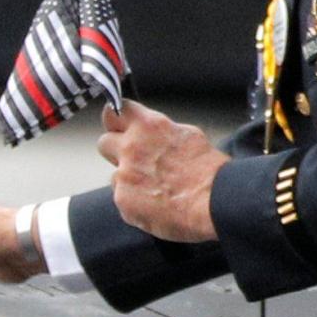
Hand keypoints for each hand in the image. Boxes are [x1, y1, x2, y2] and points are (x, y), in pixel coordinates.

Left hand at [101, 104, 228, 243]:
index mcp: (148, 127)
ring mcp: (123, 175)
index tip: (116, 125)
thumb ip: (159, 133)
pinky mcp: (123, 200)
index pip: (115, 111)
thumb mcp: (187, 135)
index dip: (115, 119)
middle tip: (134, 160)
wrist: (212, 202)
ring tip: (155, 189)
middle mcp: (130, 148)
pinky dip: (135, 202)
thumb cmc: (208, 171)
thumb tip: (151, 135)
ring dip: (128, 180)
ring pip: (115, 175)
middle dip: (115, 150)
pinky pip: (122, 198)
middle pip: (104, 142)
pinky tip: (156, 204)